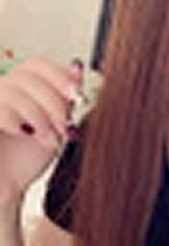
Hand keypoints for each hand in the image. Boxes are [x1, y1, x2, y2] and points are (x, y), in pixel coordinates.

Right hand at [0, 57, 82, 206]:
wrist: (3, 190)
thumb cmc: (25, 159)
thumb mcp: (55, 124)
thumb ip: (65, 97)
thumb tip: (77, 66)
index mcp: (18, 88)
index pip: (35, 64)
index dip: (57, 75)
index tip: (75, 94)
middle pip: (27, 75)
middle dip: (52, 101)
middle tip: (63, 125)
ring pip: (11, 89)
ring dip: (37, 114)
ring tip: (46, 136)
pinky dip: (15, 118)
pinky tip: (24, 133)